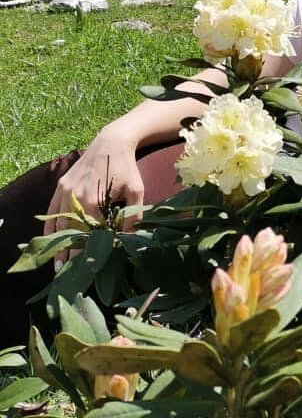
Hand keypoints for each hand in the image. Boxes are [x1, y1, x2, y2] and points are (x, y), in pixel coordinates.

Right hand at [44, 127, 143, 268]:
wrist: (111, 143)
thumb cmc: (127, 167)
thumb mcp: (136, 190)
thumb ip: (133, 215)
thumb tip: (130, 238)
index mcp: (93, 200)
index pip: (87, 233)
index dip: (86, 251)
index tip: (85, 269)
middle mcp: (74, 197)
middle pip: (69, 231)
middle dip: (68, 253)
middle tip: (67, 274)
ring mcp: (64, 191)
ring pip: (58, 223)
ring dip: (57, 244)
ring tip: (57, 265)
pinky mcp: (60, 186)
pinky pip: (51, 212)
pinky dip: (49, 227)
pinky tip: (49, 242)